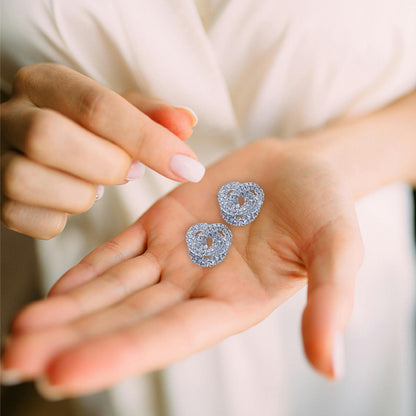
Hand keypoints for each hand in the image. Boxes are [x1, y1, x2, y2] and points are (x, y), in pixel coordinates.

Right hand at [1, 63, 201, 238]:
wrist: (39, 142)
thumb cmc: (88, 128)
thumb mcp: (120, 111)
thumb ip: (153, 116)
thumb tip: (187, 122)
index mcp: (46, 83)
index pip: (97, 106)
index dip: (149, 140)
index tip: (188, 167)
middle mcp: (10, 114)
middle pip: (48, 137)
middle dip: (106, 165)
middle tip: (131, 172)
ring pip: (27, 180)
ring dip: (80, 194)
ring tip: (96, 185)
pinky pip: (25, 219)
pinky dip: (58, 219)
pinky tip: (70, 202)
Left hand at [1, 138, 363, 397]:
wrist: (301, 167)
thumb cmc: (325, 205)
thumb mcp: (337, 247)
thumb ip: (330, 300)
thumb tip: (330, 366)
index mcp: (233, 302)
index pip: (168, 336)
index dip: (118, 354)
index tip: (61, 372)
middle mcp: (196, 288)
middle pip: (126, 320)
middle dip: (71, 340)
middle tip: (13, 361)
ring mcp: (175, 256)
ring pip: (113, 289)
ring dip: (67, 309)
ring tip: (18, 332)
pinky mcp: (163, 223)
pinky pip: (118, 251)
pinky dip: (86, 270)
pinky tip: (54, 290)